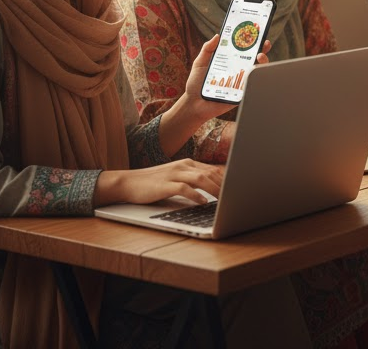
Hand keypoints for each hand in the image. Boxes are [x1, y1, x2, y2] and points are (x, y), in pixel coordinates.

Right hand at [94, 159, 224, 206]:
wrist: (128, 182)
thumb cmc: (154, 182)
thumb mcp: (176, 177)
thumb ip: (193, 179)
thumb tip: (213, 187)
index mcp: (188, 163)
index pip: (213, 169)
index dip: (227, 178)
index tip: (239, 186)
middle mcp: (184, 166)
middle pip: (211, 172)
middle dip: (225, 184)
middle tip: (237, 194)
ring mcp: (174, 174)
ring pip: (201, 178)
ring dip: (215, 189)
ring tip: (224, 198)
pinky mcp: (165, 185)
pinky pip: (184, 189)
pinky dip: (196, 195)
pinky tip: (203, 202)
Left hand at [183, 34, 271, 123]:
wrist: (193, 104)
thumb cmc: (196, 83)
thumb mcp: (200, 62)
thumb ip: (207, 49)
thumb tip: (217, 35)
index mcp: (229, 62)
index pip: (244, 50)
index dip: (253, 42)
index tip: (258, 34)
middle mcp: (237, 71)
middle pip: (255, 59)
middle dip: (263, 50)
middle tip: (263, 44)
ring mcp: (240, 82)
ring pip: (257, 72)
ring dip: (263, 63)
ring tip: (259, 57)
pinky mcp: (240, 94)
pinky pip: (251, 86)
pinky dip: (255, 79)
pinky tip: (254, 72)